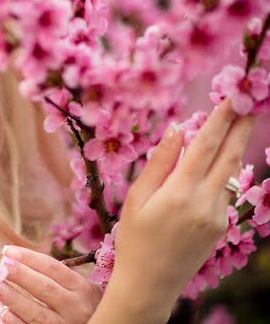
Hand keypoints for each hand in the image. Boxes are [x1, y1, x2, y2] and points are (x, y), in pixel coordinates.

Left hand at [0, 245, 101, 323]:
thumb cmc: (85, 305)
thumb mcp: (80, 288)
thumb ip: (56, 276)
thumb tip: (14, 259)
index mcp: (82, 288)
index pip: (53, 268)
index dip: (29, 258)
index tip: (7, 251)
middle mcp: (76, 307)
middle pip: (44, 288)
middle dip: (19, 275)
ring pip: (37, 313)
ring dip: (13, 299)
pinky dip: (18, 323)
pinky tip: (4, 314)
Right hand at [105, 99, 254, 319]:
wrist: (150, 284)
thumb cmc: (133, 239)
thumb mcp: (135, 198)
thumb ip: (158, 163)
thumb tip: (176, 130)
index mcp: (179, 193)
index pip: (205, 146)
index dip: (219, 120)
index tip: (230, 98)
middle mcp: (205, 203)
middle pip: (229, 156)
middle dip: (240, 126)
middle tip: (250, 101)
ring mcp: (217, 216)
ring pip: (230, 173)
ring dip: (234, 145)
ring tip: (238, 120)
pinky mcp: (221, 226)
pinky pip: (224, 190)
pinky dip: (223, 169)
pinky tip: (218, 157)